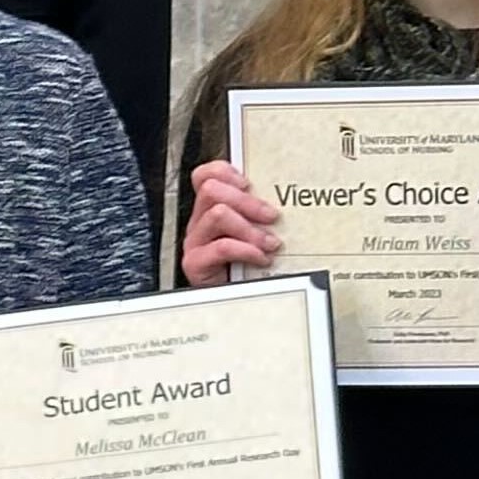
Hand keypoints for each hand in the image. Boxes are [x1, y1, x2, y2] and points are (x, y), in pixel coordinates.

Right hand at [180, 161, 279, 288]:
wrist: (235, 307)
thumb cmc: (247, 272)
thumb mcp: (254, 236)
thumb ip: (258, 217)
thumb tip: (283, 201)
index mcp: (210, 211)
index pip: (204, 176)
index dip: (224, 172)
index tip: (249, 184)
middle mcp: (199, 224)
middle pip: (211, 190)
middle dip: (247, 201)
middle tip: (270, 216)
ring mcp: (195, 243)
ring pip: (217, 214)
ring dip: (250, 228)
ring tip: (269, 243)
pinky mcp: (195, 263)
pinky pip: (222, 246)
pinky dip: (247, 250)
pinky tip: (261, 259)